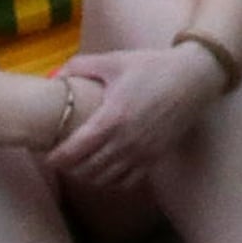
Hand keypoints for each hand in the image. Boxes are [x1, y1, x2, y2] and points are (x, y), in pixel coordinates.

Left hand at [45, 44, 220, 188]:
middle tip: (60, 159)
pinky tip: (105, 171)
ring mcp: (142, 153)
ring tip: (79, 166)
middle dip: (69, 168)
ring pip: (105, 179)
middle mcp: (126, 141)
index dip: (57, 158)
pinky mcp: (155, 158)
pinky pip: (127, 182)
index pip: (75, 150)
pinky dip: (111, 181)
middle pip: (87, 169)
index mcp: (112, 117)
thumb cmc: (153, 67)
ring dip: (88, 176)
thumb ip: (82, 66)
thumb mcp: (115, 60)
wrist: (194, 78)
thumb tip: (55, 76)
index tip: (47, 156)